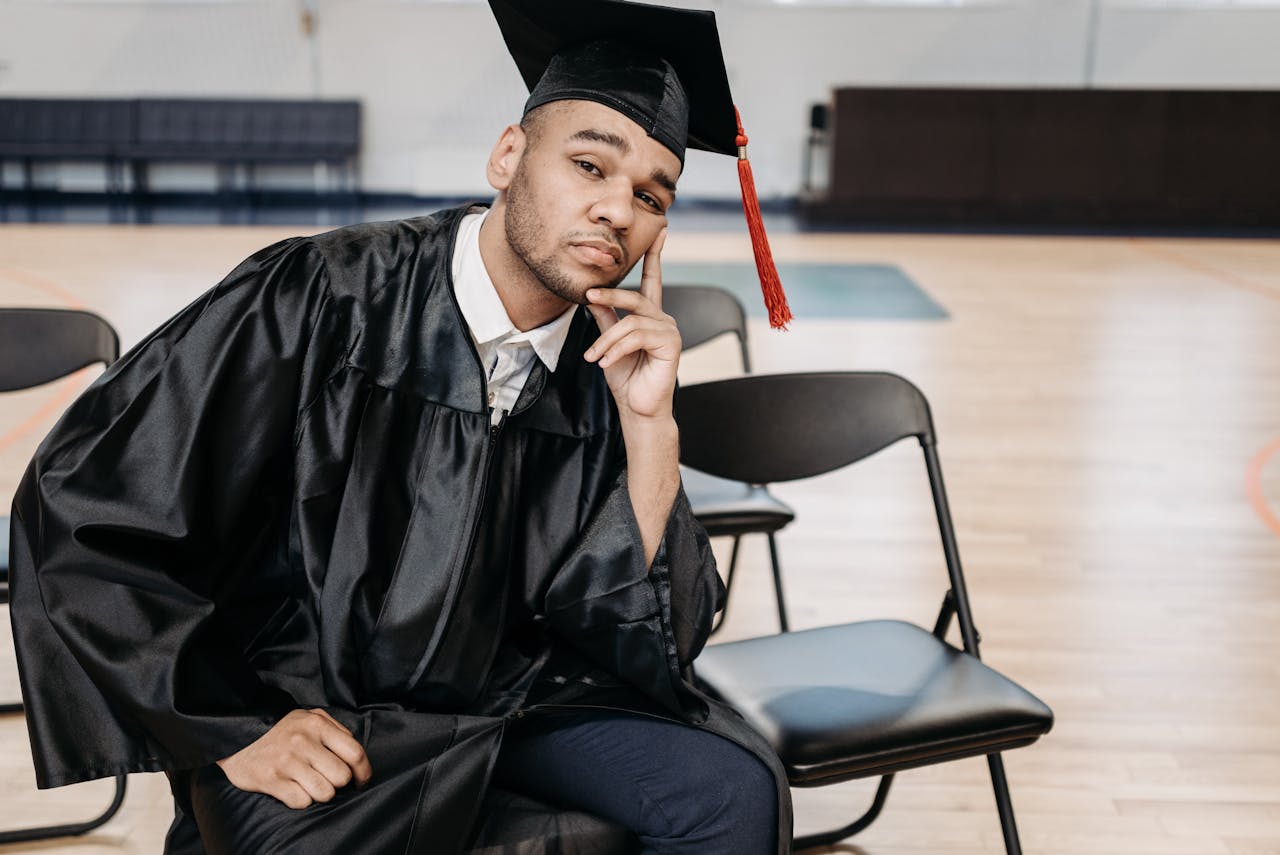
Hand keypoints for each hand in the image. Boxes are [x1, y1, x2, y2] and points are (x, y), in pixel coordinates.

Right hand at [216, 708, 371, 808]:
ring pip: (324, 793)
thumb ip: (335, 730)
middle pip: (341, 777)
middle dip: (338, 782)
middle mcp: (304, 742)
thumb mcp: (309, 717)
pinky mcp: (271, 779)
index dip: (363, 772)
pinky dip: (301, 800)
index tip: (361, 780)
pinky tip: (294, 788)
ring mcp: (287, 762)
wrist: (237, 733)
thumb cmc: (279, 728)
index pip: (355, 753)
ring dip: (321, 793)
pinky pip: (301, 802)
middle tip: (328, 779)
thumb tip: (354, 753)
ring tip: (310, 784)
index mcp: (317, 725)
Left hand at [583, 228, 680, 419]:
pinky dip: (616, 348)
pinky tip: (605, 362)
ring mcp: (669, 330)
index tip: (660, 232)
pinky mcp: (671, 343)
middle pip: (636, 296)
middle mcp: (662, 319)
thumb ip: (605, 318)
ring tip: (594, 356)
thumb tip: (591, 296)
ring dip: (606, 339)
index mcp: (650, 316)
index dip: (655, 256)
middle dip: (610, 293)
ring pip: (631, 320)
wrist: (638, 408)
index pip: (653, 280)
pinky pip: (637, 335)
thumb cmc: (626, 378)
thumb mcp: (608, 343)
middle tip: (588, 294)